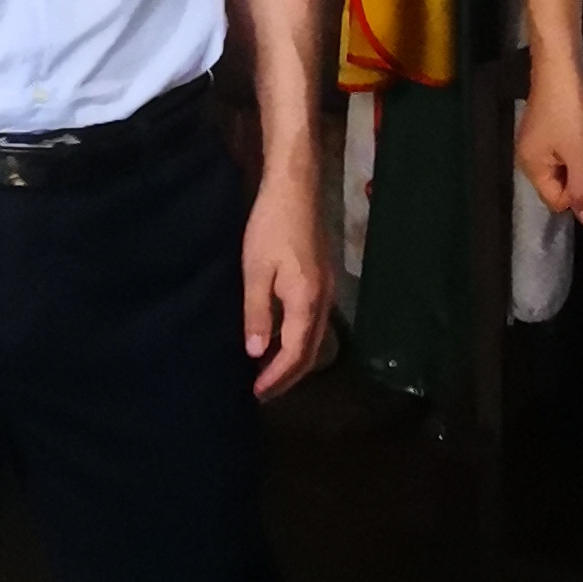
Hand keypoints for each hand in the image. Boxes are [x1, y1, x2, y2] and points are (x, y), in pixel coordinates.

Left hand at [242, 162, 333, 399]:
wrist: (295, 188)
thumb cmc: (271, 226)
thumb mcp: (256, 270)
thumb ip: (258, 313)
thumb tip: (257, 353)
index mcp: (307, 302)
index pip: (295, 353)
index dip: (278, 377)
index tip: (257, 393)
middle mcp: (324, 300)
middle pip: (311, 351)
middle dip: (289, 375)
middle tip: (264, 392)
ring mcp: (326, 288)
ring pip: (315, 337)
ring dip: (294, 359)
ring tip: (270, 372)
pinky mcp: (321, 278)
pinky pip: (313, 322)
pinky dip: (298, 339)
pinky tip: (280, 337)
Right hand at [516, 55, 582, 223]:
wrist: (559, 69)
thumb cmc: (568, 114)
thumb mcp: (580, 155)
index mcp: (530, 168)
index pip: (555, 200)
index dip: (577, 193)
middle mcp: (525, 158)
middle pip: (556, 185)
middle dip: (577, 176)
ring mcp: (532, 141)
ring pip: (560, 167)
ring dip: (577, 161)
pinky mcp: (541, 127)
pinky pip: (559, 151)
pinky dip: (572, 148)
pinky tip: (581, 132)